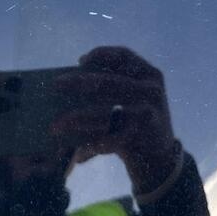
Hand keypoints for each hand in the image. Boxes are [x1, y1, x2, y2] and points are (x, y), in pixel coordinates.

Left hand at [51, 46, 177, 193]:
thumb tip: (67, 84)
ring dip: (77, 119)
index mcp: (149, 75)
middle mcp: (152, 91)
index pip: (124, 55)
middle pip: (109, 82)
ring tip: (55, 126)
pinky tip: (78, 152)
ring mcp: (149, 113)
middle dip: (78, 82)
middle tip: (55, 85)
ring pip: (105, 113)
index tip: (80, 61)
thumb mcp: (132, 99)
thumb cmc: (135, 123)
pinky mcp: (144, 137)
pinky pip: (111, 139)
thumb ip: (111, 88)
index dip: (101, 54)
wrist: (161, 160)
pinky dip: (92, 145)